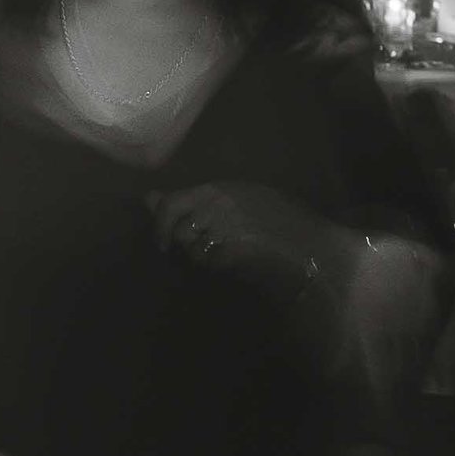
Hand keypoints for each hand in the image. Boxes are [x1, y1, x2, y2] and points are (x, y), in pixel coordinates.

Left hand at [149, 180, 317, 298]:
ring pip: (193, 250)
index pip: (171, 204)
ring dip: (204, 257)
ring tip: (229, 252)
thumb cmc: (274, 216)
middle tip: (205, 249)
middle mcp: (215, 206)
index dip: (159, 224)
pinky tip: (238, 261)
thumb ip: (188, 199)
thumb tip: (147, 198)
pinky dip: (219, 266)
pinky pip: (212, 263)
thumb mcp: (234, 198)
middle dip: (185, 245)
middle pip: (179, 232)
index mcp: (216, 189)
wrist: (306, 240)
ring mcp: (224, 229)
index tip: (161, 243)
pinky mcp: (232, 251)